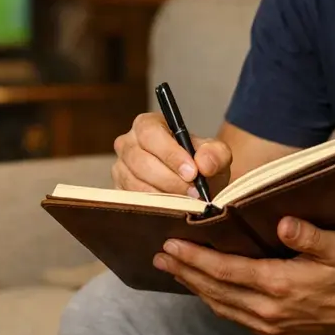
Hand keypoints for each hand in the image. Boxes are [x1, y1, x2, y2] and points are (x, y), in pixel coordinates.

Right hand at [112, 112, 231, 195]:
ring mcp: (120, 168)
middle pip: (140, 161)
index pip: (151, 134)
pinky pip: (132, 200)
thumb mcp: (216, 155)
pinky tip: (172, 208)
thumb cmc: (200, 164)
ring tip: (187, 201)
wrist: (194, 186)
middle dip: (169, 180)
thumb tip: (204, 164)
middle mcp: (128, 144)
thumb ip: (215, 154)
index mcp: (147, 125)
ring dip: (163, 195)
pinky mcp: (119, 190)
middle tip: (193, 192)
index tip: (192, 173)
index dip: (170, 154)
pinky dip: (154, 206)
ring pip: (135, 183)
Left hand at [154, 216, 334, 334]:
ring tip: (175, 270)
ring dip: (196, 287)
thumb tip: (281, 223)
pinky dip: (217, 300)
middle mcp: (270, 311)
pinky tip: (208, 289)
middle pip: (215, 290)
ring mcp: (272, 327)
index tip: (170, 245)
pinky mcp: (278, 334)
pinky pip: (237, 316)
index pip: (224, 270)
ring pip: (222, 306)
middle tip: (159, 255)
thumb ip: (309, 235)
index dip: (194, 258)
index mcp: (280, 286)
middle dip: (185, 272)